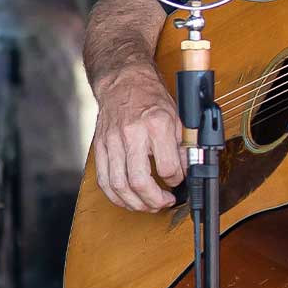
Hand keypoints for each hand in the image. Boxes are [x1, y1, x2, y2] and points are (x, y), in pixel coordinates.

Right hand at [92, 71, 183, 211]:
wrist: (123, 81)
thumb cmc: (150, 97)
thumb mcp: (177, 117)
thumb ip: (184, 146)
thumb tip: (188, 170)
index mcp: (156, 124)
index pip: (168, 167)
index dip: (176, 181)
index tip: (178, 182)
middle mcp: (132, 133)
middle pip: (140, 181)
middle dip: (155, 200)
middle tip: (164, 202)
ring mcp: (113, 141)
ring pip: (119, 185)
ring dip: (135, 203)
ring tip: (147, 205)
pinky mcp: (100, 147)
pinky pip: (104, 180)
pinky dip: (116, 196)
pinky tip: (127, 199)